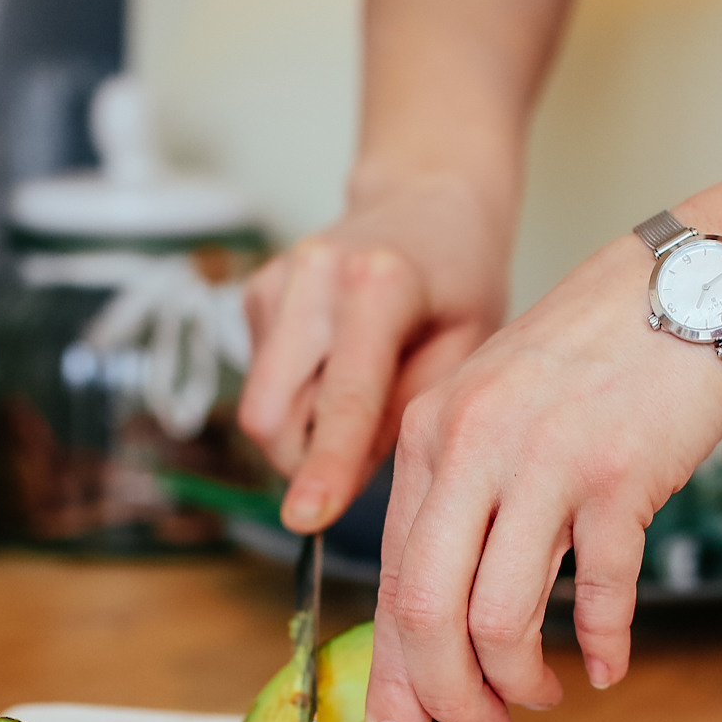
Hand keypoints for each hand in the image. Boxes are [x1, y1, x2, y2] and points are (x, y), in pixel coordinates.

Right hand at [237, 175, 513, 532]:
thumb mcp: (468, 349)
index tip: (307, 519)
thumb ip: (411, 415)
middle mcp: (314, 276)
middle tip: (361, 453)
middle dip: (304, 460)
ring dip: (302, 429)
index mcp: (379, 285)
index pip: (343, 399)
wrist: (428, 202)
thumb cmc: (459, 280)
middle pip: (270, 414)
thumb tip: (346, 483)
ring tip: (361, 396)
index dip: (325, 468)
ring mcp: (274, 280)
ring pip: (259, 408)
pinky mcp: (253, 293)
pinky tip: (338, 365)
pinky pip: (262, 383)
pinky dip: (296, 396)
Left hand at [362, 232, 721, 721]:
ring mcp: (543, 463)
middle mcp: (471, 449)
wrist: (686, 290)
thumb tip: (434, 613)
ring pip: (502, 617)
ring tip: (542, 693)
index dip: (392, 675)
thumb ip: (453, 496)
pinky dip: (603, 644)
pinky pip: (599, 592)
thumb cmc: (588, 359)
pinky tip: (608, 664)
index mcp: (426, 437)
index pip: (389, 579)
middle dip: (446, 696)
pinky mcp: (617, 478)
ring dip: (521, 678)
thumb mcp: (488, 406)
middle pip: (428, 612)